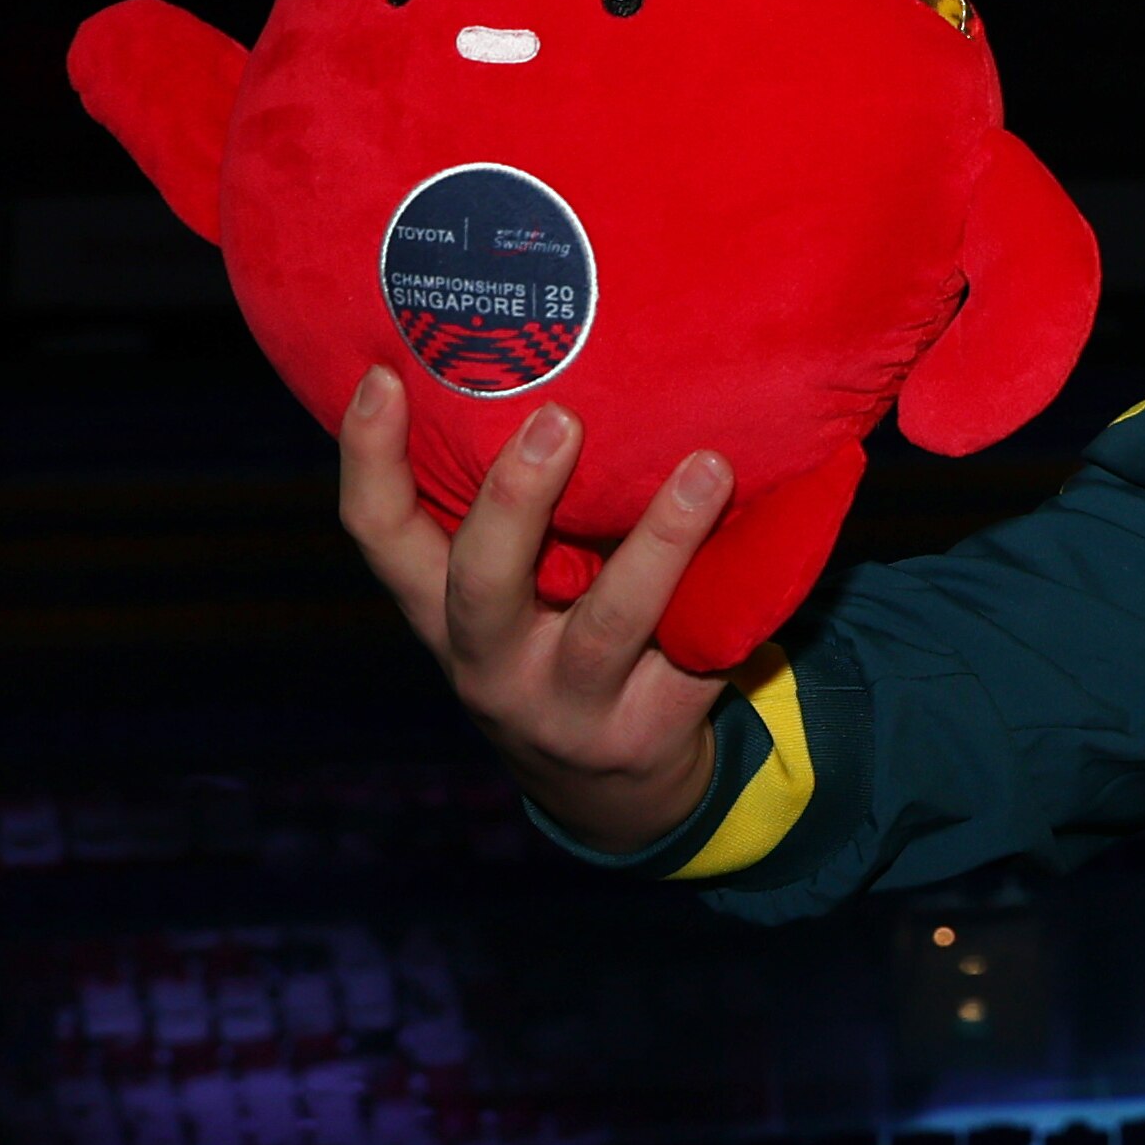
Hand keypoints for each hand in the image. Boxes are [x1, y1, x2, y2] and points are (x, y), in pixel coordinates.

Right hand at [337, 369, 732, 855]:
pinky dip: (735, 596)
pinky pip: (697, 654)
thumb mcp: (506, 596)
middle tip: (561, 419)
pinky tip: (775, 533)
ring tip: (709, 467)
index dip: (369, 460)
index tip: (385, 374)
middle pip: (483, 584)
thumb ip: (506, 514)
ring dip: (662, 541)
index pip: (380, 539)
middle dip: (517, 501)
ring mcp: (569, 704)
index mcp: (439, 614)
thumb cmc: (551, 641)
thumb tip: (538, 355)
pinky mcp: (651, 729)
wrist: (607, 789)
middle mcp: (490, 663)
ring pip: (610, 623)